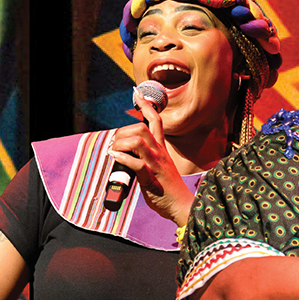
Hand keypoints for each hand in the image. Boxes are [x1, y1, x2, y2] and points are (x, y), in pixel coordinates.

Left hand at [109, 95, 192, 224]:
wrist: (183, 206)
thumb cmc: (168, 189)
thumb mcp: (159, 168)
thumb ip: (145, 158)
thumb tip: (127, 155)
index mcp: (162, 150)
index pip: (156, 121)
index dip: (146, 106)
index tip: (138, 93)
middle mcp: (159, 153)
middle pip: (141, 128)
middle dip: (123, 131)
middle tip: (116, 144)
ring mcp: (156, 165)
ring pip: (137, 142)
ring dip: (120, 144)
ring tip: (115, 152)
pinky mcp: (150, 178)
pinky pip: (135, 163)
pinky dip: (121, 158)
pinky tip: (115, 158)